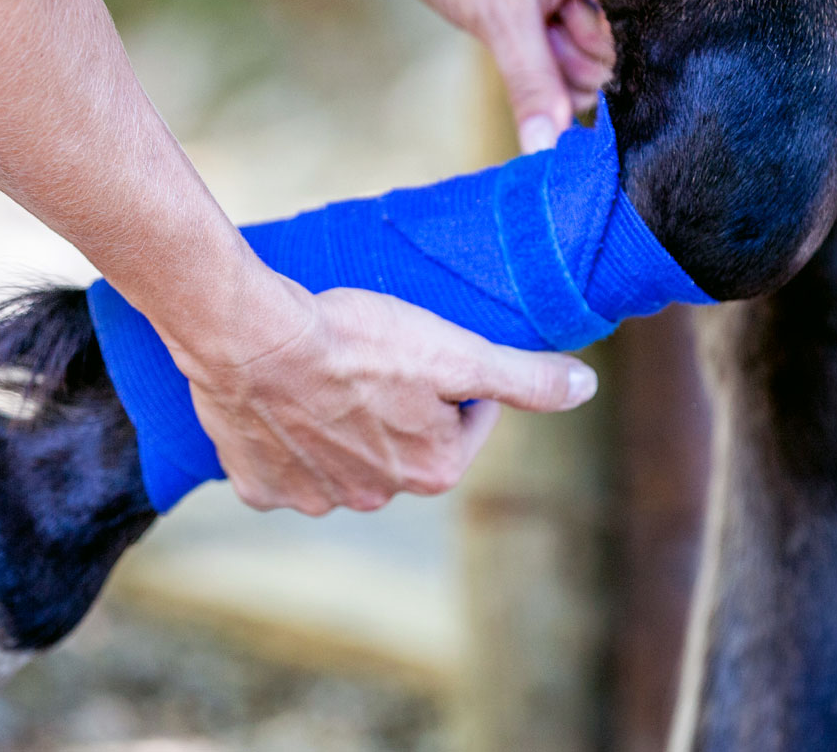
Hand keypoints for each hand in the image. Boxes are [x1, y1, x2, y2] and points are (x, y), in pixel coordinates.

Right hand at [172, 284, 598, 515]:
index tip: (433, 351)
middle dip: (399, 406)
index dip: (457, 381)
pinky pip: (286, 464)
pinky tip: (286, 402)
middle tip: (376, 356)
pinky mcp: (262, 486)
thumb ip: (523, 377)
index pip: (467, 421)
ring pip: (343, 456)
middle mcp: (376, 497)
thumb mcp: (455, 350)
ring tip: (328, 374)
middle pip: (404, 443)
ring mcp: (315, 497)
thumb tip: (585, 388)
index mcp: (432, 469)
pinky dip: (288, 437)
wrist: (251, 340)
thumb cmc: (356, 340)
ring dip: (343, 423)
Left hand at [306, 0, 614, 151]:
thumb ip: (534, 84)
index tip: (567, 93)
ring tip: (510, 33)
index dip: (595, 75)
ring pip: (569, 59)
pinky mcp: (529, 5)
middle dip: (565, 73)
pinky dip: (528, 61)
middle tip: (528, 46)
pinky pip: (544, 48)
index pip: (623, 48)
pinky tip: (506, 43)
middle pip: (599, 60)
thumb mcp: (500, 19)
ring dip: (544, 70)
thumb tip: (550, 146)